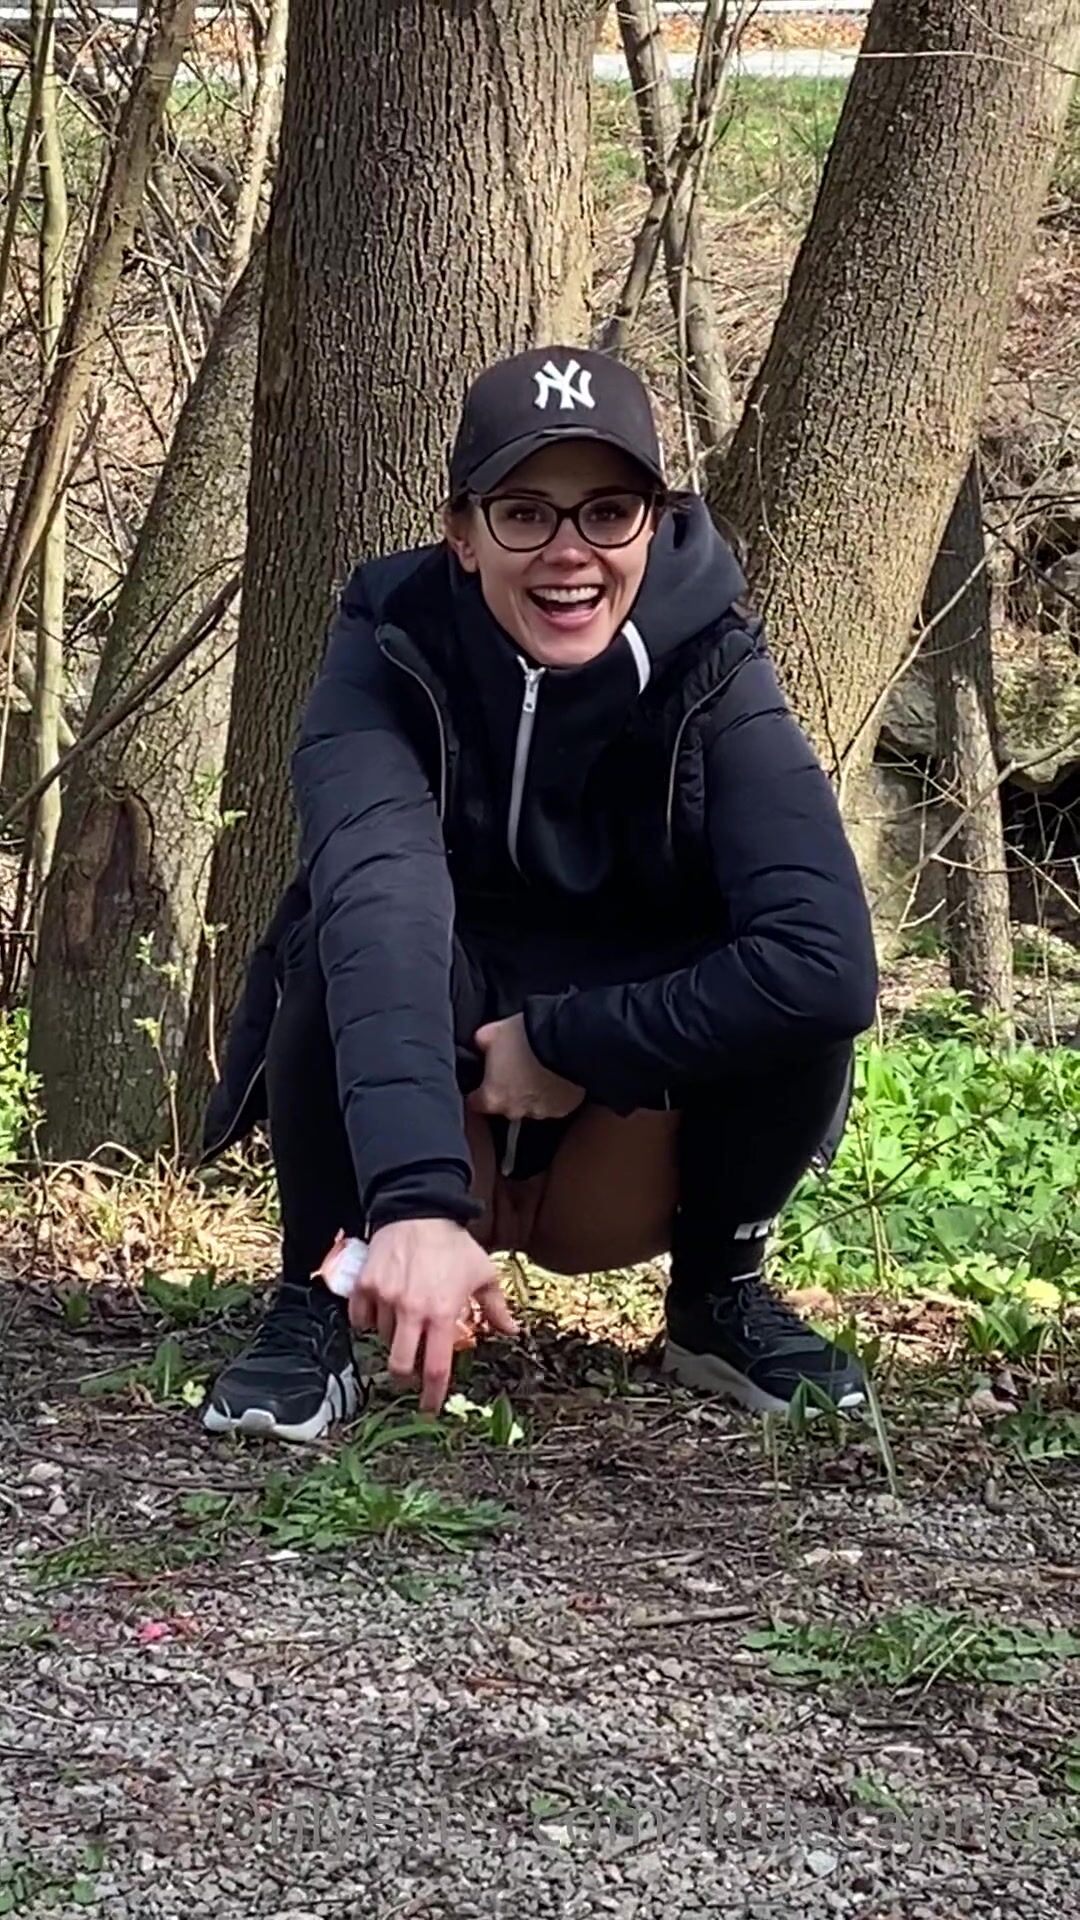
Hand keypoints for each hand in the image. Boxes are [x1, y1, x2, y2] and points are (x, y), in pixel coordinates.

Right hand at [350, 1218, 516, 1412]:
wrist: (418, 1210)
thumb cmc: (452, 1244)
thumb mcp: (483, 1273)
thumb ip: (497, 1307)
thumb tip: (512, 1330)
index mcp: (442, 1314)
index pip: (436, 1368)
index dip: (433, 1395)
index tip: (430, 1407)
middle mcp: (412, 1311)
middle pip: (400, 1365)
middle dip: (405, 1375)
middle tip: (411, 1371)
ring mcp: (385, 1300)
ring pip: (382, 1340)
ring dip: (393, 1339)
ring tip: (405, 1321)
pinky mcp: (364, 1287)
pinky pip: (360, 1320)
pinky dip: (369, 1321)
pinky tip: (382, 1310)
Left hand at [468, 1013, 583, 1121]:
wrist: (568, 1042)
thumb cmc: (527, 1038)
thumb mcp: (495, 1032)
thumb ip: (481, 1043)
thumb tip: (479, 1044)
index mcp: (493, 1097)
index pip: (475, 1103)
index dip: (477, 1091)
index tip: (482, 1081)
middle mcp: (516, 1111)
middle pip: (505, 1106)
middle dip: (507, 1091)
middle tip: (514, 1069)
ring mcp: (542, 1112)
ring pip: (530, 1106)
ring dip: (531, 1092)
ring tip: (538, 1070)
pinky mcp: (564, 1109)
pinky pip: (554, 1104)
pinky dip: (552, 1093)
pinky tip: (555, 1076)